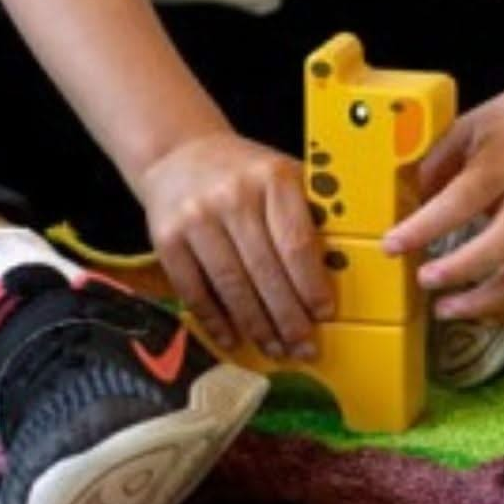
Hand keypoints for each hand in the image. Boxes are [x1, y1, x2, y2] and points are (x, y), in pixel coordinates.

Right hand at [138, 130, 333, 357]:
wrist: (178, 153)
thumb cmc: (242, 173)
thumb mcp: (280, 175)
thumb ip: (307, 212)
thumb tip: (337, 268)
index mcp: (272, 177)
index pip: (297, 242)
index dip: (312, 284)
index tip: (325, 313)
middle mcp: (233, 195)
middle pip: (266, 270)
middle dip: (289, 317)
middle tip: (305, 347)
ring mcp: (196, 217)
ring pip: (232, 285)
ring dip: (257, 326)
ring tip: (276, 349)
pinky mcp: (166, 239)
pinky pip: (194, 290)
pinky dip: (215, 320)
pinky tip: (233, 339)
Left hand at [380, 82, 503, 327]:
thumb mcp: (469, 126)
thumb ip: (437, 164)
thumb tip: (409, 203)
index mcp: (503, 164)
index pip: (460, 202)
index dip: (423, 228)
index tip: (391, 245)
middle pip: (500, 248)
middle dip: (458, 271)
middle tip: (423, 279)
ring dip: (484, 304)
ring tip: (446, 309)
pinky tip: (484, 314)